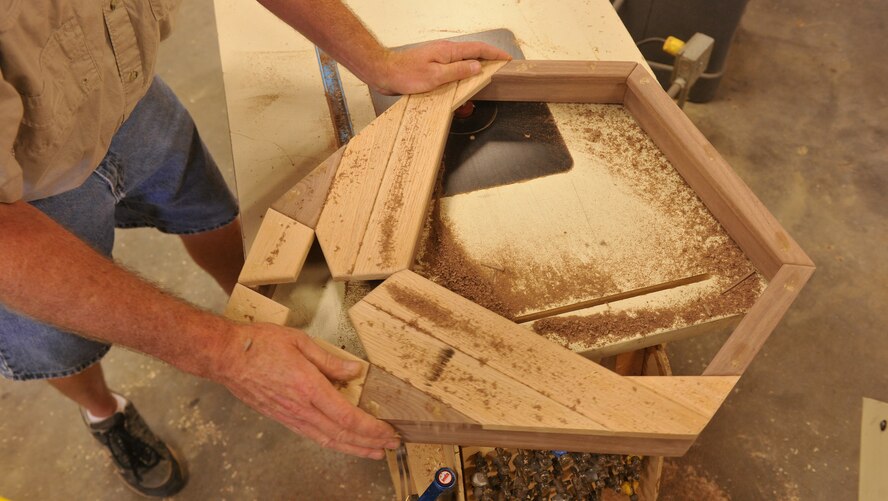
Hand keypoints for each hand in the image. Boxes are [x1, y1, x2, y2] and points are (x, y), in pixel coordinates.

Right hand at [214, 322, 399, 458]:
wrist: (225, 356)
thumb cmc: (260, 344)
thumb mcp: (300, 342)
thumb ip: (330, 360)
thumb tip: (355, 372)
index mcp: (308, 387)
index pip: (347, 417)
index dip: (371, 428)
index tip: (388, 431)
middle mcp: (300, 407)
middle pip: (341, 434)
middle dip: (369, 442)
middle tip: (391, 446)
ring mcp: (290, 415)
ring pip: (327, 439)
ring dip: (353, 447)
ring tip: (373, 451)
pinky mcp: (282, 418)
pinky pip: (312, 435)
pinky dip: (332, 442)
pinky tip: (342, 443)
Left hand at [372, 40, 510, 95]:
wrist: (385, 73)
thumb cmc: (406, 74)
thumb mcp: (435, 76)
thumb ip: (458, 71)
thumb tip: (478, 66)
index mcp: (449, 51)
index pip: (478, 49)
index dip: (494, 53)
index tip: (507, 58)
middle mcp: (445, 52)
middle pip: (473, 54)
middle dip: (489, 60)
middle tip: (501, 68)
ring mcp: (439, 59)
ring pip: (463, 62)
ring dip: (475, 69)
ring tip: (486, 77)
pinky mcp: (433, 67)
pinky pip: (453, 69)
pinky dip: (462, 74)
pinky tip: (463, 82)